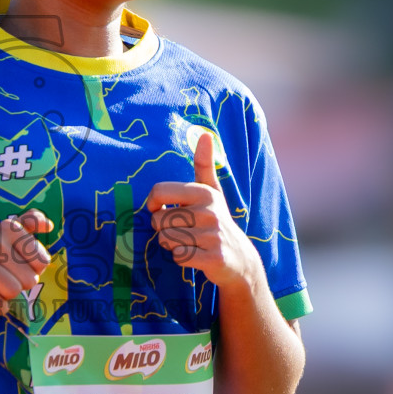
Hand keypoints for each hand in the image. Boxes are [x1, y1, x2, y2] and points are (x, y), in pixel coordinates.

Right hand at [0, 207, 53, 315]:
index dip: (31, 270)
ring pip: (13, 292)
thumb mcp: (2, 239)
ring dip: (3, 296)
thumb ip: (27, 225)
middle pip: (30, 279)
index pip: (42, 261)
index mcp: (7, 227)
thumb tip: (49, 225)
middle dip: (16, 285)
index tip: (11, 264)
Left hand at [148, 129, 258, 288]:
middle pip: (158, 220)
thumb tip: (205, 134)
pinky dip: (182, 258)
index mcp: (204, 192)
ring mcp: (213, 235)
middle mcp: (209, 211)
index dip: (153, 205)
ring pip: (166, 239)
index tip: (163, 209)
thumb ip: (204, 164)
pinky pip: (179, 256)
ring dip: (172, 245)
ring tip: (189, 242)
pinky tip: (195, 255)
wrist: (240, 259)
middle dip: (163, 229)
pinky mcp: (214, 257)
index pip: (158, 192)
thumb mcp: (212, 191)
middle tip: (181, 231)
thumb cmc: (216, 221)